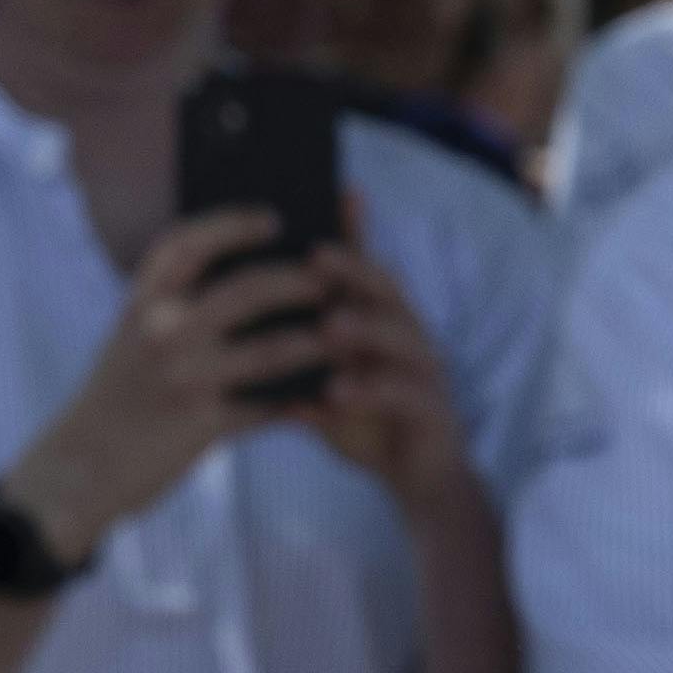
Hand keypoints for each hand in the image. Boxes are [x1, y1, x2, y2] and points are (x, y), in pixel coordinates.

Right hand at [1, 219, 337, 554]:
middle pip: (248, 290)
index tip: (272, 218)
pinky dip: (302, 400)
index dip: (234, 224)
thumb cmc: (118, 396)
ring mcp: (183, 379)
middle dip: (300, 281)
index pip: (188, 243)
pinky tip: (327, 393)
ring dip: (316, 340)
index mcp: (142, 302)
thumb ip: (176, 308)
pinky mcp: (202, 425)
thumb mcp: (132, 339)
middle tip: (330, 278)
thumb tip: (255, 281)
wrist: (79, 468)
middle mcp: (161, 332)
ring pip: (272, 350)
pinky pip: (269, 407)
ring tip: (345, 332)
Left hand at [233, 240, 488, 513]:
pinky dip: (370, 392)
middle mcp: (409, 335)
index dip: (352, 231)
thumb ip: (298, 351)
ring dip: (365, 330)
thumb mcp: (326, 379)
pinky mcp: (433, 412)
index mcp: (381, 320)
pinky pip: (404, 396)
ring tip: (330, 327)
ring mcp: (426, 372)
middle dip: (354, 272)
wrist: (419, 477)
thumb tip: (239, 318)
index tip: (331, 195)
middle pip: (388, 290)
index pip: (364, 267)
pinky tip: (336, 394)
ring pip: (401, 339)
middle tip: (317, 257)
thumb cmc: (365, 420)